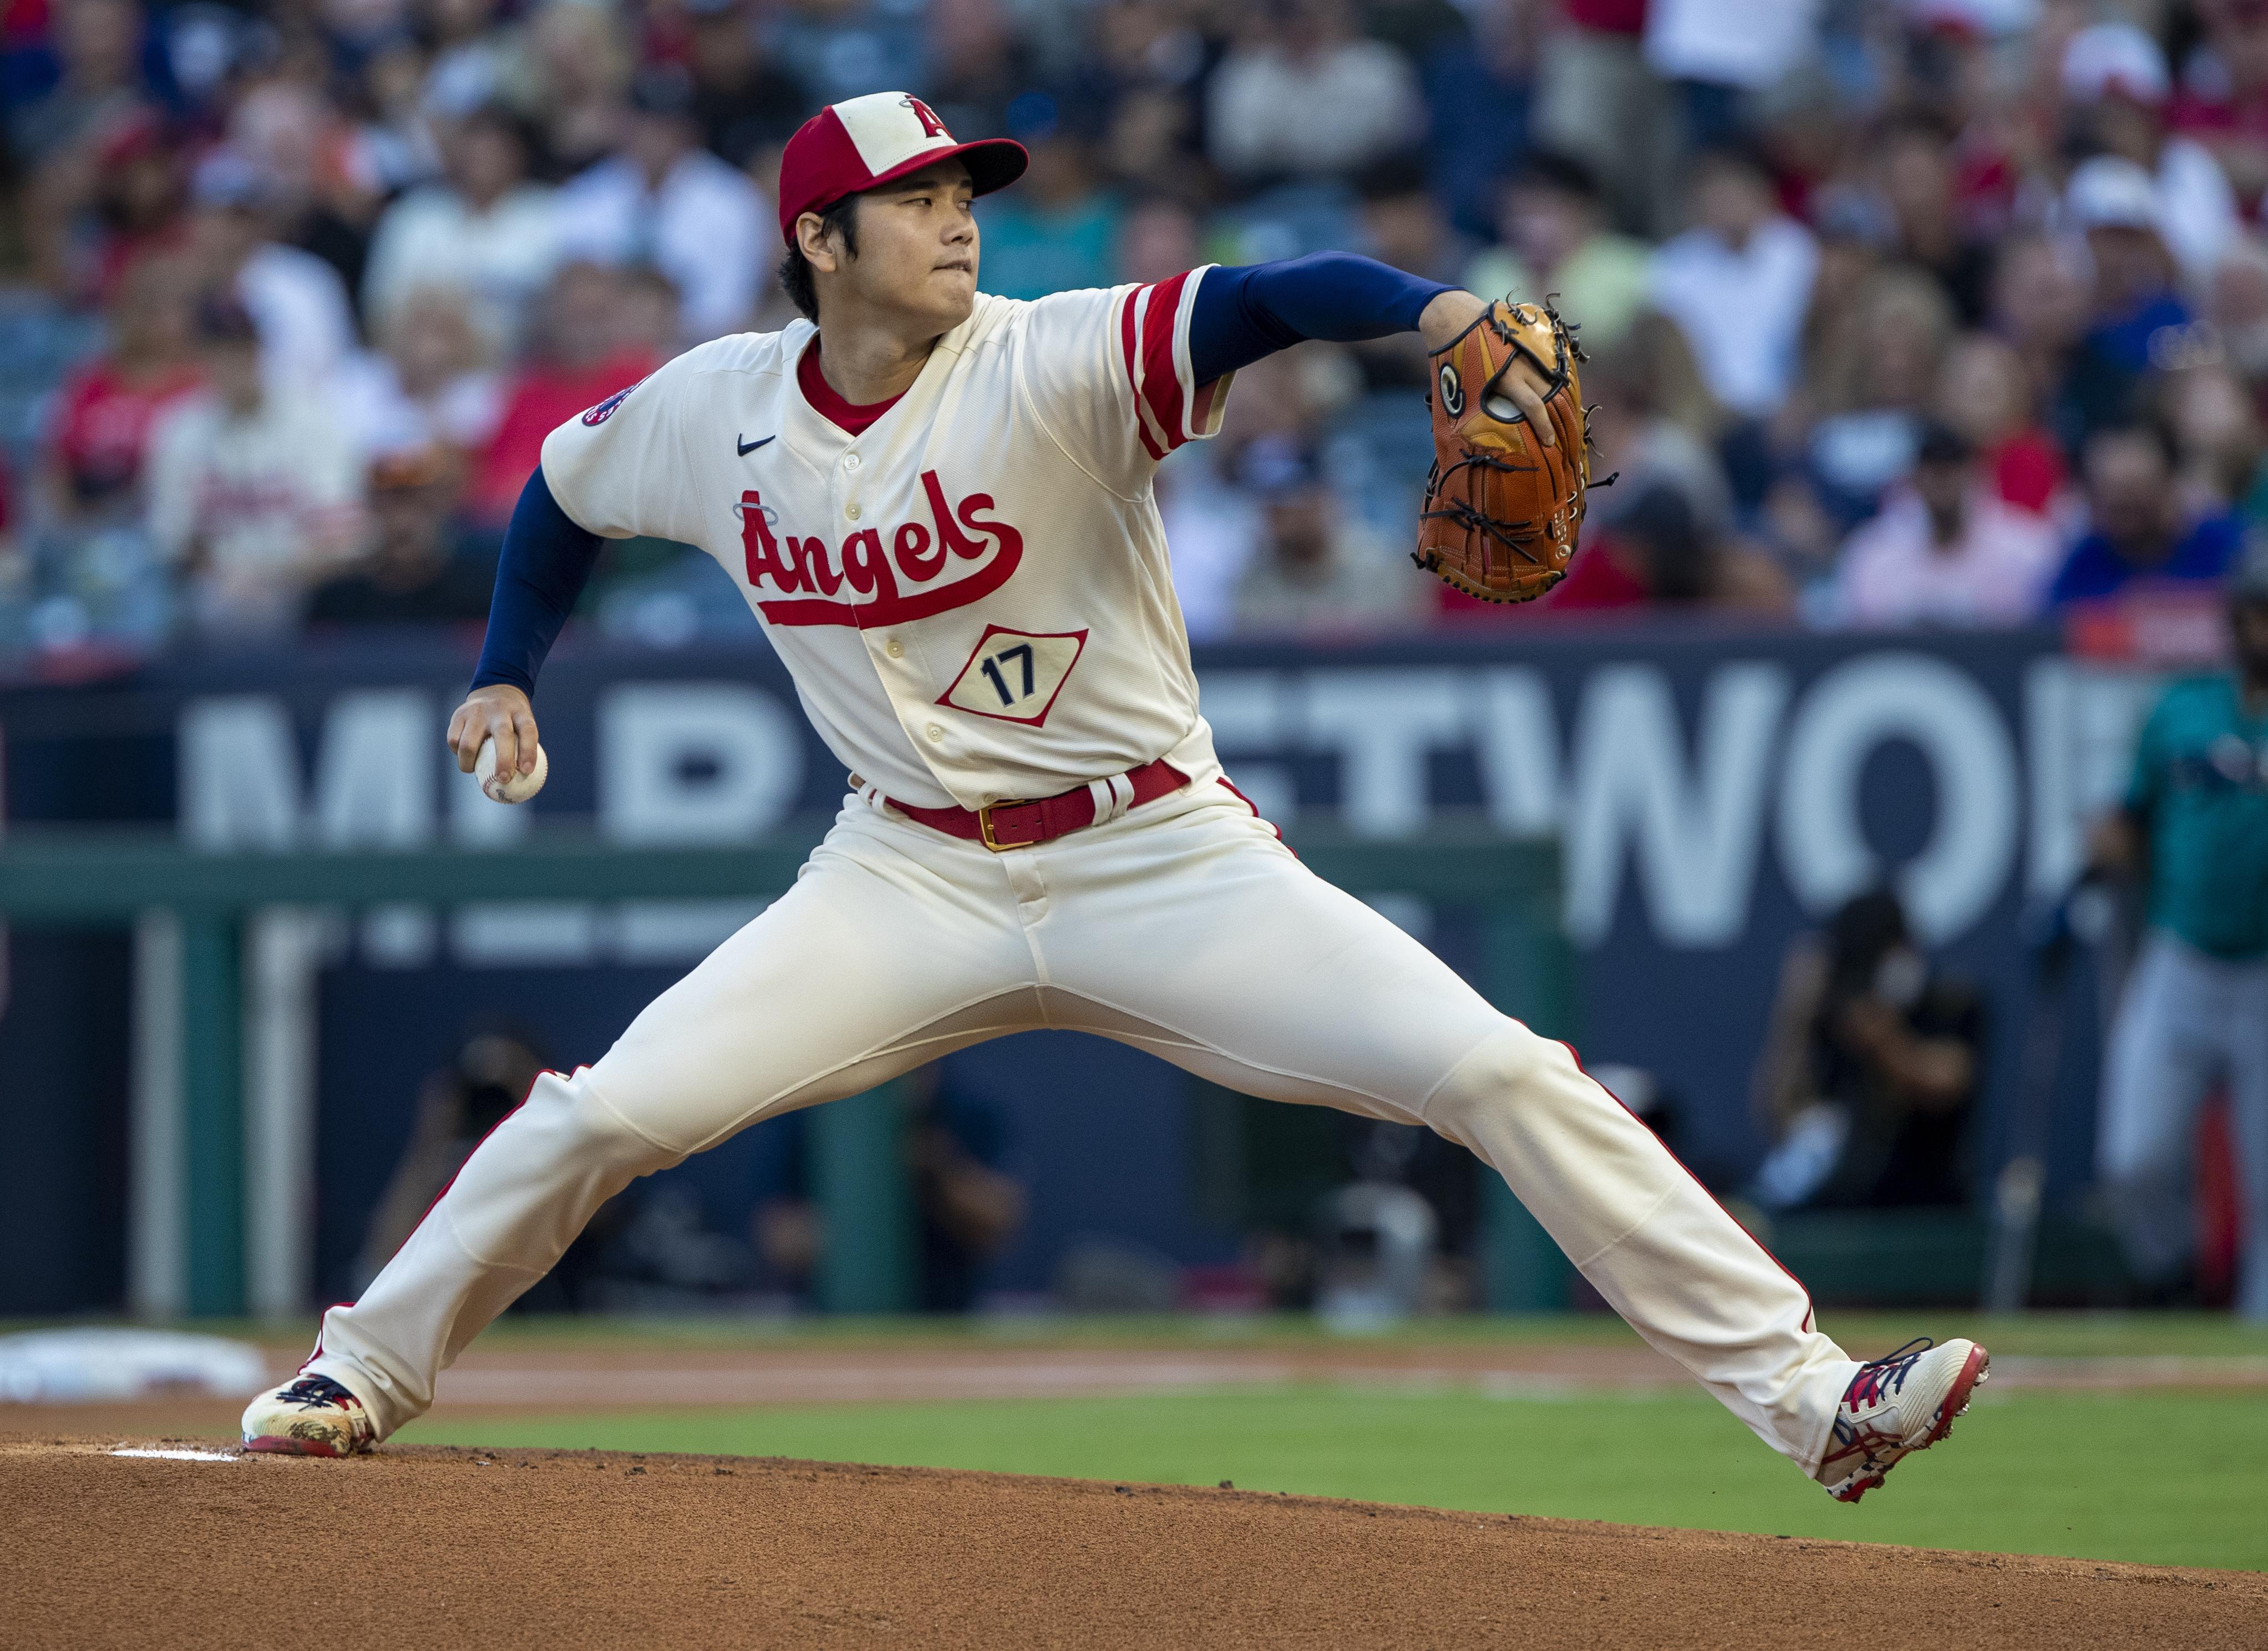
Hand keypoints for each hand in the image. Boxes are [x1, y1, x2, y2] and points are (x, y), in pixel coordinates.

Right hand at [448, 684, 537, 776]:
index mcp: (520, 713)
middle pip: (502, 735)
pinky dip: (458, 754)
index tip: (527, 771)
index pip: (528, 730)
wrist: (494, 690)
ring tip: (473, 770)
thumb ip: (522, 749)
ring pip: (468, 743)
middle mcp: (498, 710)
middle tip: (504, 779)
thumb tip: (518, 785)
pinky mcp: (459, 715)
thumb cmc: (513, 720)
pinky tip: (465, 756)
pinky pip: (453, 740)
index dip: (528, 752)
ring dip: (470, 763)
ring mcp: (477, 711)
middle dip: (503, 761)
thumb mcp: (523, 725)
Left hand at [1418, 291, 1555, 444]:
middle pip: (1549, 391)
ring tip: (1559, 408)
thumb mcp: (1462, 389)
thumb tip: (1480, 436)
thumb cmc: (1452, 359)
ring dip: (1555, 392)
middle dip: (1557, 410)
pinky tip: (1553, 385)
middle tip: (1560, 427)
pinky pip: (1546, 359)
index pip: (1533, 406)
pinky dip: (1550, 374)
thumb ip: (1475, 410)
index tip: (1549, 442)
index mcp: (1505, 378)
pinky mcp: (1529, 336)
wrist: (1453, 317)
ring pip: (1550, 375)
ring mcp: (1528, 347)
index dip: (1544, 427)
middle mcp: (1521, 362)